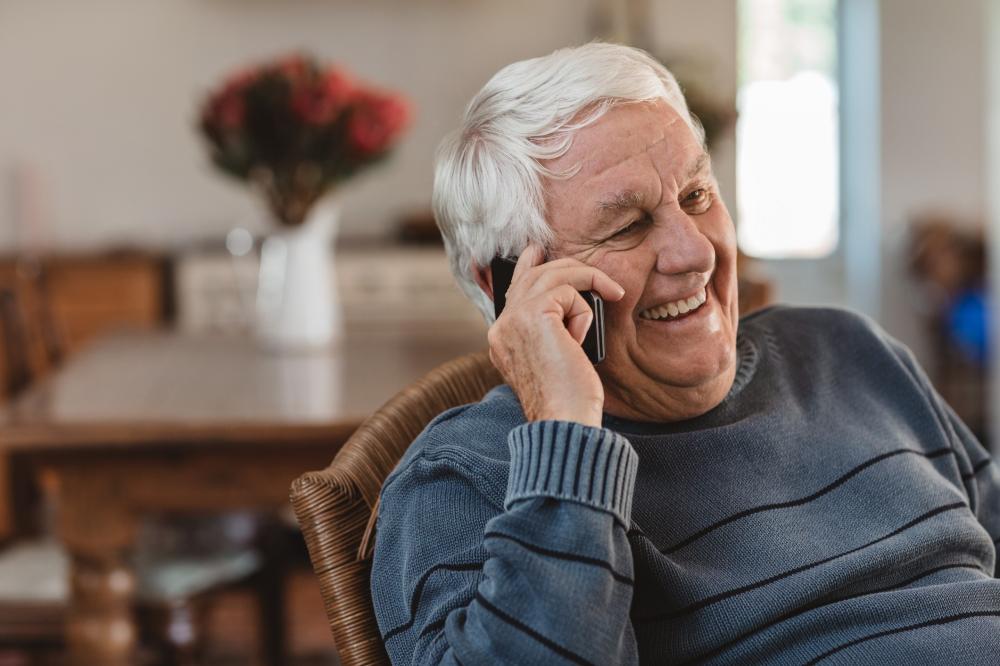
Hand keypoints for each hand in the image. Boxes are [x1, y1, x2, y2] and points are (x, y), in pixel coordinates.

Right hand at [487, 243, 624, 427]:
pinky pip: (567, 292)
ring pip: (551, 276)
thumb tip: (568, 300)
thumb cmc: (566, 399)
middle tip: (601, 279)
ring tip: (612, 294)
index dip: (527, 266)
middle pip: (533, 275)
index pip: (512, 289)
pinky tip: (582, 339)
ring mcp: (513, 319)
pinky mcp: (534, 315)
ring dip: (587, 281)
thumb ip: (549, 329)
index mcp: (501, 338)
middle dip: (569, 268)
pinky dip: (585, 312)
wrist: (564, 420)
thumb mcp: (553, 359)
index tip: (534, 250)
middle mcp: (501, 326)